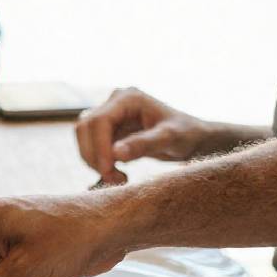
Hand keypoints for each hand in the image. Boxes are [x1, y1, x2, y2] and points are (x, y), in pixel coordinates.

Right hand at [75, 88, 212, 185]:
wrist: (192, 138)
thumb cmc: (187, 134)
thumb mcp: (169, 139)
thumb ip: (143, 144)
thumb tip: (115, 154)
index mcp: (128, 98)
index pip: (99, 121)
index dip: (99, 147)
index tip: (108, 171)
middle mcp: (115, 103)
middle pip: (85, 128)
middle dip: (94, 156)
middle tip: (113, 178)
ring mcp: (110, 116)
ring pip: (84, 139)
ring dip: (94, 161)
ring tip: (118, 178)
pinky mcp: (109, 130)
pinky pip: (92, 147)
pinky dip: (99, 163)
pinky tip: (118, 173)